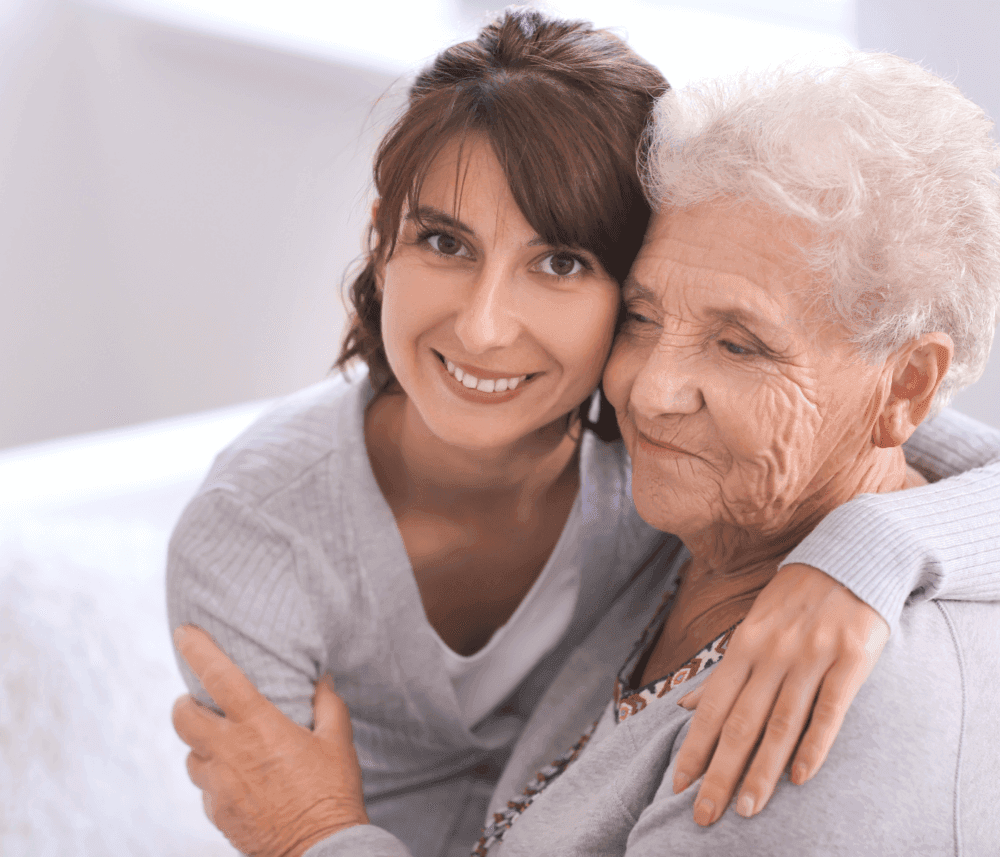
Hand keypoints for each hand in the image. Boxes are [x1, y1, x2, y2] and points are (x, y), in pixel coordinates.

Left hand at [171, 625, 368, 856]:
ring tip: (226, 746)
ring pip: (191, 756)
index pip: (219, 678)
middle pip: (182, 718)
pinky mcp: (216, 814)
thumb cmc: (332, 791)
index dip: (198, 651)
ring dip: (202, 745)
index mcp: (259, 727)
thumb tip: (320, 678)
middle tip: (199, 702)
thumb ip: (326, 703)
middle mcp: (230, 753)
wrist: (321, 849)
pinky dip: (215, 779)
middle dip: (185, 704)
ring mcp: (218, 786)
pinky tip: (239, 781)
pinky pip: (204, 788)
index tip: (183, 632)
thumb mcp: (338, 740)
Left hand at [671, 563, 888, 824]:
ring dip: (761, 771)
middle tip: (706, 815)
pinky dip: (813, 745)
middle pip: (741, 724)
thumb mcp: (752, 626)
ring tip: (747, 809)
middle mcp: (772, 653)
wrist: (852, 558)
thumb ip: (723, 671)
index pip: (712, 707)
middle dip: (720, 773)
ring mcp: (811, 657)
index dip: (694, 748)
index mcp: (745, 645)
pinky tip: (799, 778)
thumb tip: (683, 705)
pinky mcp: (851, 660)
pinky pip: (829, 711)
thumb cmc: (795, 599)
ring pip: (781, 724)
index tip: (679, 786)